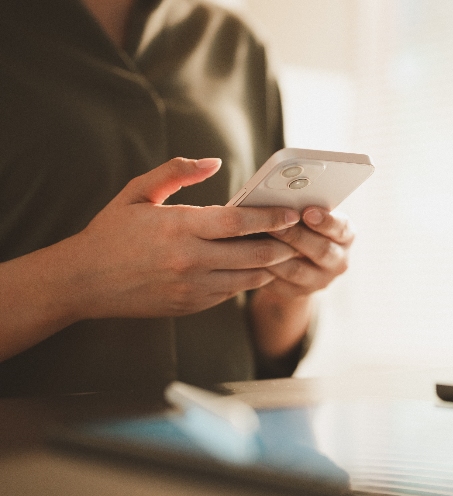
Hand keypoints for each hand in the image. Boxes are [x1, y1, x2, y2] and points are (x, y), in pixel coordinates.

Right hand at [68, 157, 301, 318]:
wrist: (83, 281)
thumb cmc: (111, 232)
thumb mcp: (137, 192)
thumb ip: (176, 172)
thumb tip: (214, 162)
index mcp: (179, 228)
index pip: (238, 223)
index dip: (270, 218)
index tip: (291, 213)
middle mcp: (189, 260)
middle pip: (253, 254)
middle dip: (283, 245)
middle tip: (299, 235)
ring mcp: (191, 287)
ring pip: (248, 278)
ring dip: (270, 266)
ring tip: (284, 252)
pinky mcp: (191, 306)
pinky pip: (230, 293)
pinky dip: (247, 280)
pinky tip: (254, 268)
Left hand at [245, 207, 354, 357]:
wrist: (299, 261)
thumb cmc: (303, 226)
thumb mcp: (310, 216)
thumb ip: (303, 209)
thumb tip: (282, 196)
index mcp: (345, 236)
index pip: (341, 229)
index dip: (325, 221)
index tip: (307, 212)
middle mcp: (338, 260)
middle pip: (321, 251)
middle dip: (297, 236)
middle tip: (276, 225)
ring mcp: (320, 280)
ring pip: (298, 270)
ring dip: (277, 255)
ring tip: (258, 240)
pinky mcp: (298, 293)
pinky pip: (280, 284)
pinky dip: (266, 271)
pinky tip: (252, 259)